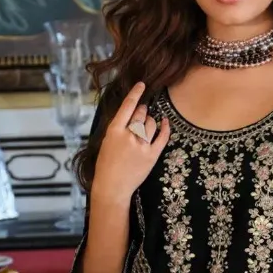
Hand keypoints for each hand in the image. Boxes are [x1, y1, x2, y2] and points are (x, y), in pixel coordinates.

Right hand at [90, 81, 170, 207]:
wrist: (112, 187)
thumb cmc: (106, 165)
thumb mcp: (106, 142)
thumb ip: (119, 127)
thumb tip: (132, 113)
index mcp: (114, 131)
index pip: (127, 106)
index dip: (135, 93)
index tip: (141, 84)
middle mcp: (128, 136)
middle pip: (140, 114)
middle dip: (142, 111)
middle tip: (141, 113)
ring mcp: (141, 146)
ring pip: (151, 123)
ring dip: (150, 120)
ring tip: (146, 125)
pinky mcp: (152, 156)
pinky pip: (162, 137)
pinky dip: (165, 128)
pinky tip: (165, 122)